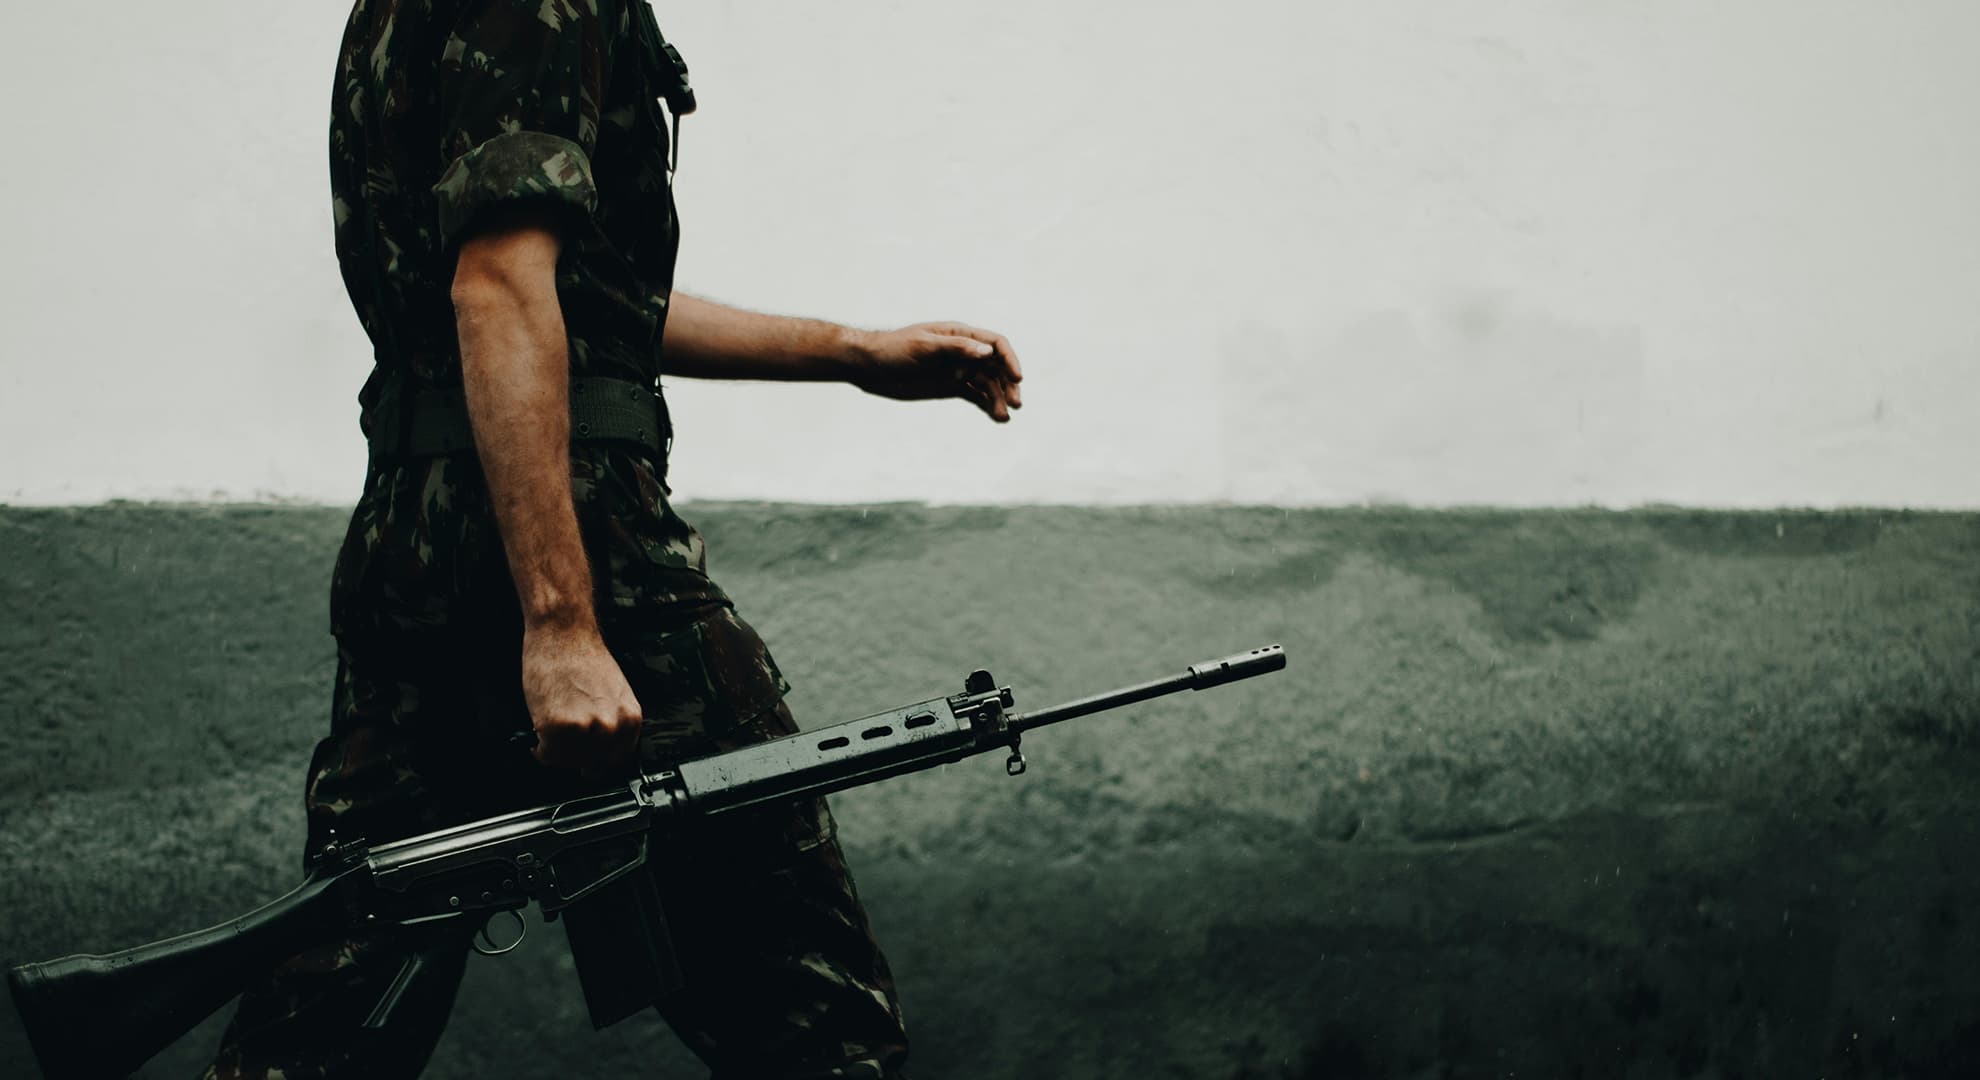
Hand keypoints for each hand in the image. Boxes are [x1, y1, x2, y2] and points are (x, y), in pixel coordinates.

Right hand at [520, 622, 642, 773]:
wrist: (563, 633)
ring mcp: (586, 729)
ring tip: (550, 735)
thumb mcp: (612, 696)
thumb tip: (598, 748)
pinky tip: (539, 732)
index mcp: (630, 720)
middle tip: (561, 744)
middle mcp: (612, 727)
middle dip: (573, 756)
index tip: (585, 760)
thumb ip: (610, 724)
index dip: (597, 759)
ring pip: (567, 762)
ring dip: (555, 752)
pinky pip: (547, 754)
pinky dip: (539, 748)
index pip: (616, 760)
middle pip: (591, 765)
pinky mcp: (559, 726)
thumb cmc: (583, 657)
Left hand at [849, 321, 1023, 421]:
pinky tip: (997, 418)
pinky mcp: (952, 387)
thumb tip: (987, 354)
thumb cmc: (893, 349)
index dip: (1009, 360)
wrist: (869, 367)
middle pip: (996, 367)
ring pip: (988, 385)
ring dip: (999, 399)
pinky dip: (987, 406)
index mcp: (959, 334)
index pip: (995, 344)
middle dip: (1008, 385)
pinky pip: (976, 396)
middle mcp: (964, 352)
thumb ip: (956, 348)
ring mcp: (959, 370)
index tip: (1017, 379)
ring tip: (1004, 417)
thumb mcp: (923, 346)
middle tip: (1016, 404)